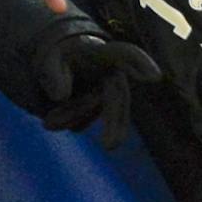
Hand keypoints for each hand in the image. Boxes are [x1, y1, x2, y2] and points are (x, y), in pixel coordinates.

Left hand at [33, 23, 161, 148]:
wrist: (56, 64)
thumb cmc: (57, 56)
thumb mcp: (48, 58)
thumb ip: (52, 73)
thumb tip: (61, 95)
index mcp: (103, 54)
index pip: (125, 55)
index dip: (140, 64)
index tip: (154, 77)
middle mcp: (111, 73)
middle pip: (118, 97)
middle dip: (114, 122)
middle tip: (109, 146)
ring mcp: (107, 93)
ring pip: (95, 111)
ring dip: (72, 118)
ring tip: (47, 123)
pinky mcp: (99, 108)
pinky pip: (85, 120)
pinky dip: (70, 122)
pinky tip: (51, 121)